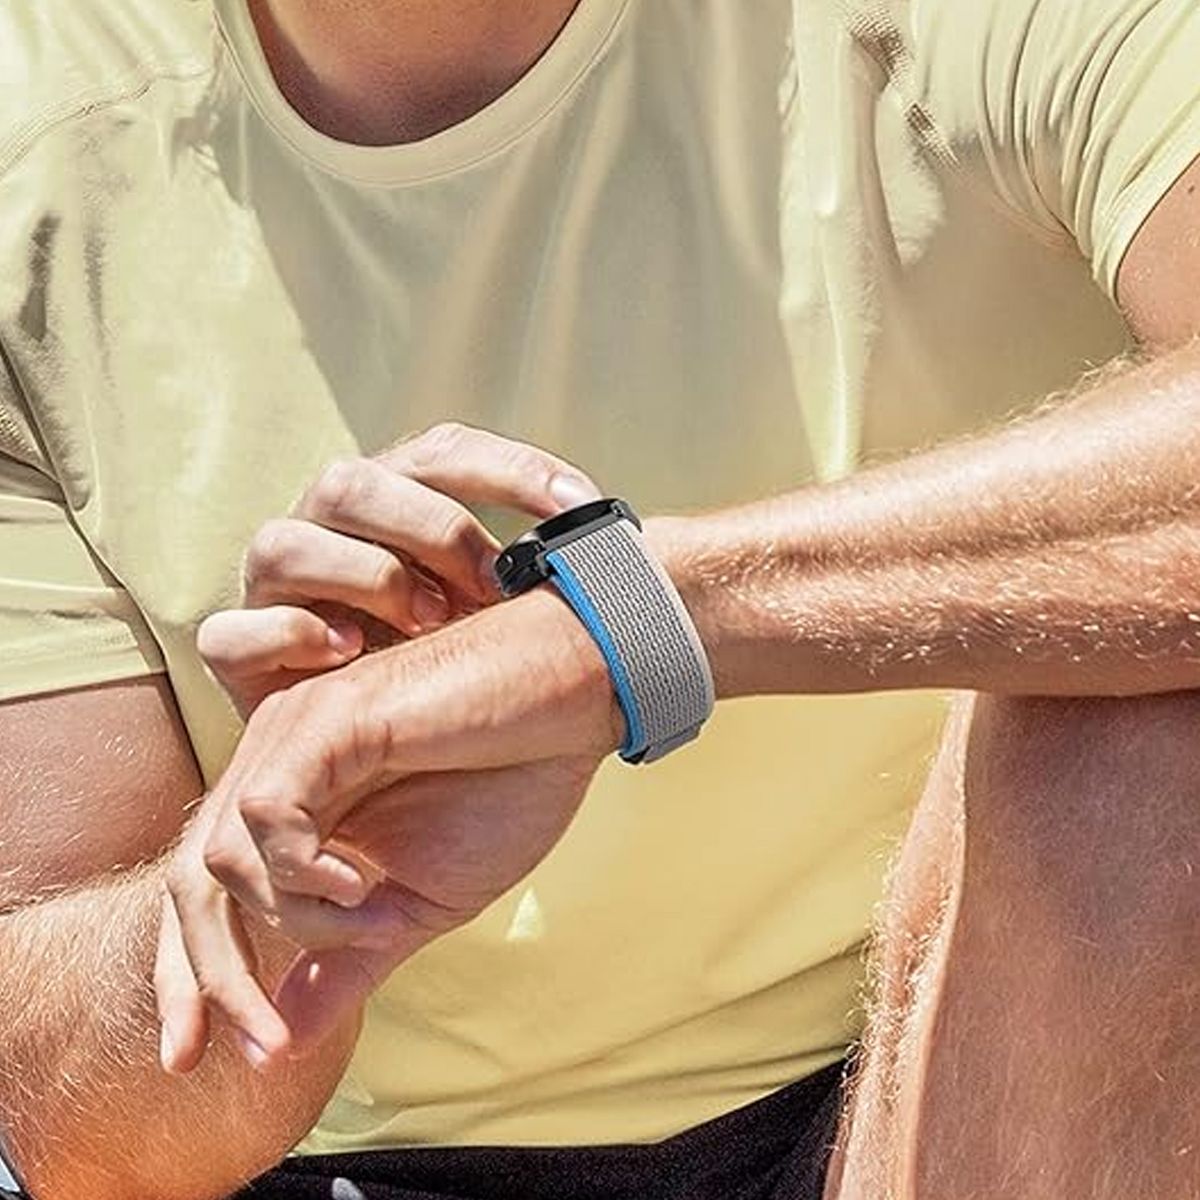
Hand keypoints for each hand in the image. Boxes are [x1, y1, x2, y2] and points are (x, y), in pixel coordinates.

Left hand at [158, 587, 624, 1072]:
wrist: (574, 701)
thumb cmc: (509, 783)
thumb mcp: (421, 900)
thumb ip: (349, 958)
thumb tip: (286, 1038)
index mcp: (294, 798)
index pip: (202, 892)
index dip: (187, 975)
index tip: (194, 1056)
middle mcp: (277, 760)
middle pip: (189, 881)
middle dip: (209, 978)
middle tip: (262, 1042)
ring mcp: (297, 735)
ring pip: (222, 857)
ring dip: (299, 919)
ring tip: (378, 916)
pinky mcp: (332, 719)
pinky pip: (269, 815)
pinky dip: (305, 872)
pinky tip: (363, 881)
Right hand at [198, 422, 601, 714]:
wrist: (381, 768)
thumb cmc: (453, 673)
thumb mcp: (497, 616)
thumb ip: (530, 576)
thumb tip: (609, 550)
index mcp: (391, 505)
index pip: (438, 453)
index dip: (508, 469)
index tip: (578, 506)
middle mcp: (324, 533)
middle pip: (351, 483)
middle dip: (429, 528)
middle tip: (493, 582)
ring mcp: (274, 591)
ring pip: (284, 543)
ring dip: (366, 577)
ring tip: (431, 623)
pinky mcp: (238, 656)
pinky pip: (232, 634)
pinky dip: (288, 636)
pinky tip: (347, 653)